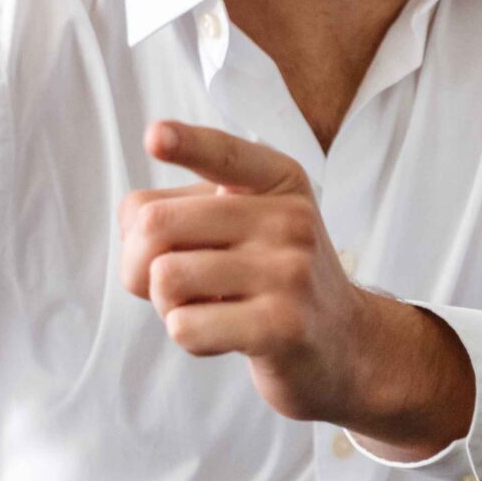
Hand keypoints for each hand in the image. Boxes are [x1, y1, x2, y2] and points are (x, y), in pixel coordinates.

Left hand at [118, 120, 471, 460]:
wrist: (346, 344)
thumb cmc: (274, 279)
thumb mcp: (247, 225)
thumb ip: (188, 213)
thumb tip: (135, 237)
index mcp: (278, 180)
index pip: (223, 154)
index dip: (186, 143)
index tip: (155, 136)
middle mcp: (288, 218)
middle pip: (156, 224)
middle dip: (138, 262)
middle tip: (172, 283)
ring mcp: (289, 272)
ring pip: (165, 278)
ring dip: (166, 304)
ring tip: (207, 307)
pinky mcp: (281, 326)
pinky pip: (185, 326)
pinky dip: (188, 337)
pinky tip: (225, 335)